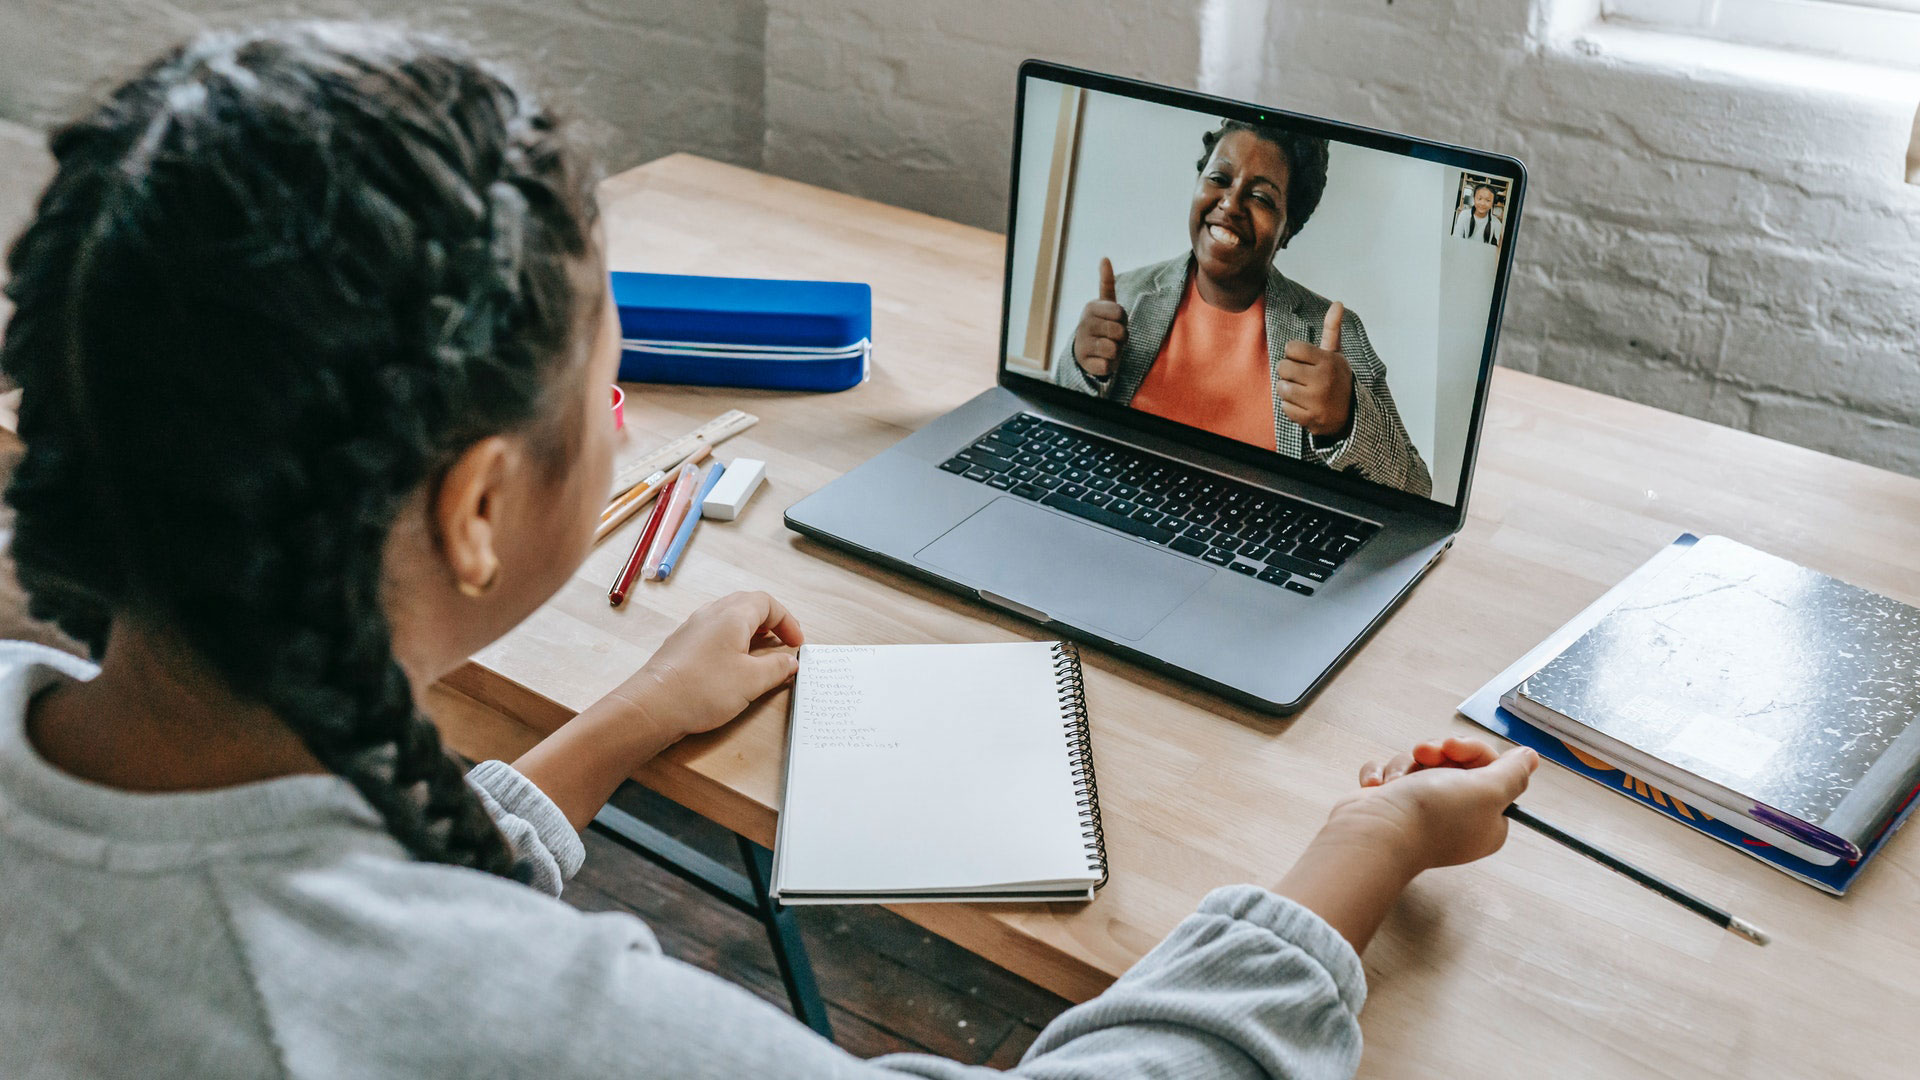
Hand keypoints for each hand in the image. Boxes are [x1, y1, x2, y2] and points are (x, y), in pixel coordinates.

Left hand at [609, 591, 803, 741]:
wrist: (653, 706)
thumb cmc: (703, 689)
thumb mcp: (752, 681)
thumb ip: (777, 668)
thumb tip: (791, 662)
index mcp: (732, 615)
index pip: (767, 603)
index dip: (787, 621)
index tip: (797, 643)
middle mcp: (711, 614)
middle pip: (746, 605)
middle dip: (770, 621)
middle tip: (782, 641)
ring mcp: (692, 628)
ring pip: (728, 617)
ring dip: (749, 630)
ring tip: (760, 651)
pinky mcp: (681, 644)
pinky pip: (712, 632)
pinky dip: (730, 640)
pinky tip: (731, 663)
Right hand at [1071, 257, 1126, 377]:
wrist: (1085, 351)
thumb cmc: (1102, 325)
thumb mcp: (1105, 305)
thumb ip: (1106, 283)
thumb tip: (1104, 257)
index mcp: (1091, 307)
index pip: (1121, 313)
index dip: (1124, 320)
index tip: (1115, 320)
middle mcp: (1084, 324)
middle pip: (1120, 332)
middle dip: (1122, 337)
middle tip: (1112, 337)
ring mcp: (1082, 344)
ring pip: (1115, 350)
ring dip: (1117, 352)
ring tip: (1107, 348)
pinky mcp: (1084, 363)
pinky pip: (1109, 365)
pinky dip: (1109, 365)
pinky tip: (1100, 360)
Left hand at [1279, 302, 1355, 437]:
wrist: (1350, 414)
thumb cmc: (1337, 379)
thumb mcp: (1336, 354)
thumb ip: (1332, 329)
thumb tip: (1337, 303)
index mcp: (1327, 361)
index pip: (1292, 348)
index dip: (1293, 353)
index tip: (1303, 360)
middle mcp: (1322, 380)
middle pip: (1282, 367)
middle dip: (1287, 371)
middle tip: (1300, 376)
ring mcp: (1316, 400)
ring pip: (1281, 387)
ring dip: (1287, 389)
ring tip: (1301, 390)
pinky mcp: (1310, 418)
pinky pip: (1284, 407)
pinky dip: (1291, 407)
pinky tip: (1304, 405)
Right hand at [1328, 737, 1538, 872]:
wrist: (1374, 833)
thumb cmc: (1432, 816)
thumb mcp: (1488, 790)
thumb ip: (1513, 772)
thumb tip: (1530, 758)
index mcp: (1487, 819)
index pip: (1490, 770)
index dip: (1471, 751)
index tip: (1454, 748)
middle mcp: (1457, 817)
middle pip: (1453, 763)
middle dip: (1435, 753)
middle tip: (1424, 755)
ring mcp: (1422, 812)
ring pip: (1419, 765)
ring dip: (1405, 764)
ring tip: (1397, 781)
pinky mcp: (1392, 806)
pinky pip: (1390, 775)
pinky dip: (1381, 776)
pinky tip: (1378, 787)